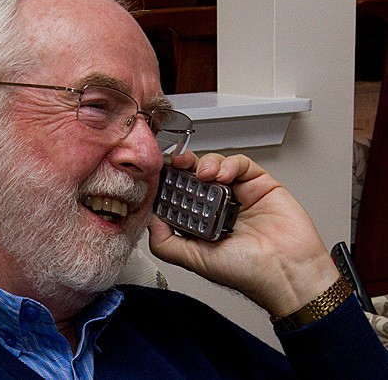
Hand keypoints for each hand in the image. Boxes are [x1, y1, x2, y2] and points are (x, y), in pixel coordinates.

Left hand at [148, 151, 339, 316]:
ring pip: (215, 165)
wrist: (287, 273)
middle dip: (182, 166)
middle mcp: (217, 207)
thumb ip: (165, 243)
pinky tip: (224, 175)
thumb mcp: (194, 259)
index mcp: (200, 222)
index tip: (157, 174)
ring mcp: (238, 193)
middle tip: (176, 163)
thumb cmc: (247, 272)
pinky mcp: (260, 183)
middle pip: (193, 175)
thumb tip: (148, 220)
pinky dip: (229, 164)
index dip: (167, 183)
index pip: (178, 194)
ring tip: (203, 174)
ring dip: (204, 164)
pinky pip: (241, 164)